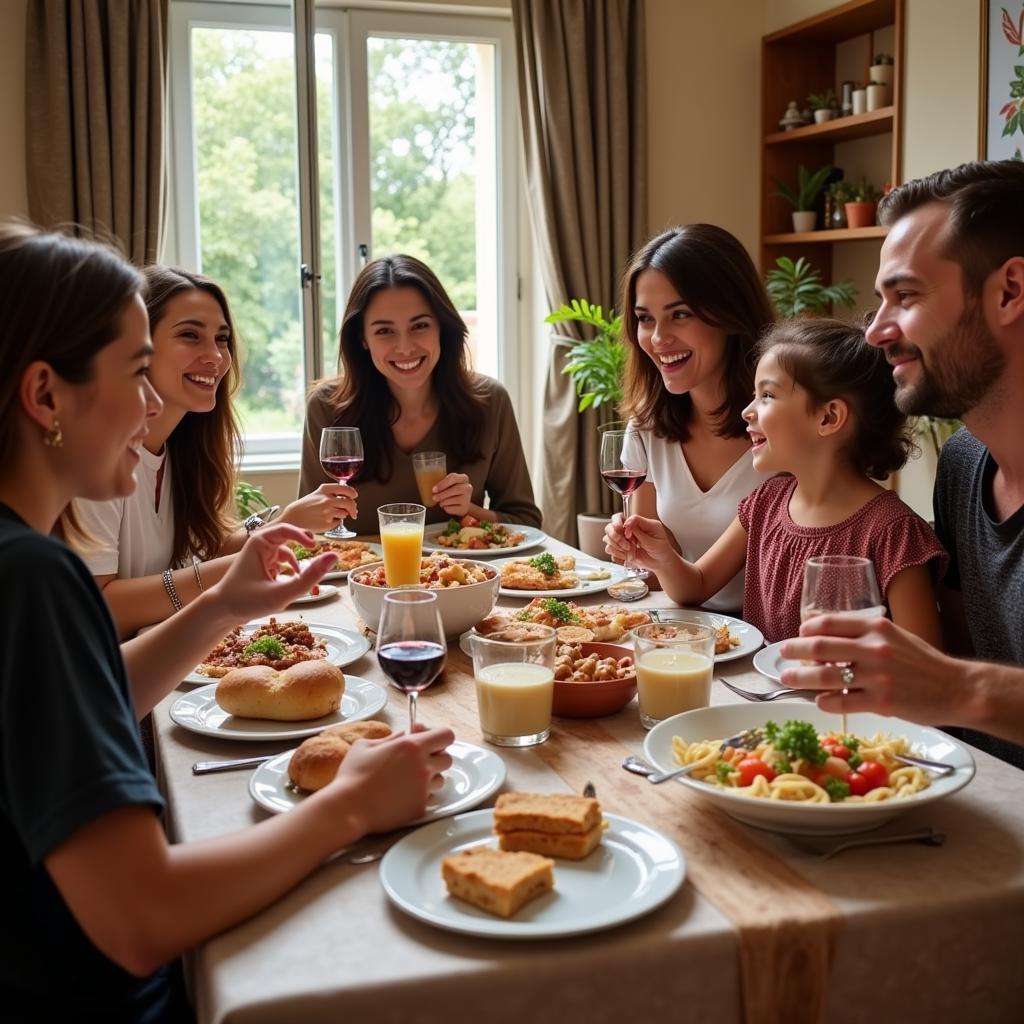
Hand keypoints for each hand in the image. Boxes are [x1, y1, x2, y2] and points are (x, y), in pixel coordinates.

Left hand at [208, 524, 337, 621]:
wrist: (221, 612)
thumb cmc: (245, 601)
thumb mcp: (281, 592)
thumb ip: (309, 577)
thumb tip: (333, 558)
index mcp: (259, 543)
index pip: (286, 529)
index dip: (304, 536)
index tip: (315, 548)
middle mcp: (261, 546)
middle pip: (290, 540)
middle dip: (304, 552)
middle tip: (316, 563)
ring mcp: (263, 557)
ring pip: (289, 555)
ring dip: (300, 567)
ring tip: (307, 583)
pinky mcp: (265, 568)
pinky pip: (284, 565)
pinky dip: (293, 574)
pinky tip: (297, 586)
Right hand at [278, 483, 357, 532]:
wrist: (292, 519)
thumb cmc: (304, 507)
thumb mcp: (316, 495)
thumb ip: (330, 494)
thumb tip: (347, 499)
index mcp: (324, 490)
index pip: (345, 489)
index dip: (352, 493)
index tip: (354, 496)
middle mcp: (327, 500)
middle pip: (349, 503)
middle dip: (353, 508)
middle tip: (353, 512)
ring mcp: (328, 512)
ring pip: (344, 513)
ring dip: (342, 515)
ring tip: (330, 515)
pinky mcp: (327, 523)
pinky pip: (338, 523)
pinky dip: (334, 522)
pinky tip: (325, 521)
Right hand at [329, 726, 454, 834]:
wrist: (348, 808)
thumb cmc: (352, 775)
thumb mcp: (365, 745)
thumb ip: (389, 738)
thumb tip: (403, 736)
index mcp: (412, 746)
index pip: (446, 735)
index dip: (437, 736)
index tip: (423, 738)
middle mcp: (423, 766)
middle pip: (447, 758)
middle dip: (435, 757)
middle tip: (417, 761)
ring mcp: (423, 789)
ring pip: (440, 780)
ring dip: (429, 778)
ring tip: (407, 780)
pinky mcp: (420, 808)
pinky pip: (428, 798)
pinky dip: (419, 796)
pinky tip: (401, 796)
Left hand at [433, 473, 472, 516]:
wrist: (460, 503)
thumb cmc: (452, 490)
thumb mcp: (448, 483)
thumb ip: (442, 483)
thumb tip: (431, 488)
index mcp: (463, 478)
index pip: (453, 478)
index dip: (442, 484)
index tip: (434, 489)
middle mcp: (468, 487)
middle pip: (456, 489)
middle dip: (443, 494)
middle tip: (434, 498)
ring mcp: (467, 498)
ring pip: (454, 499)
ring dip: (443, 502)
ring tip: (440, 502)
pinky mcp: (465, 508)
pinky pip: (453, 508)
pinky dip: (446, 508)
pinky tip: (446, 506)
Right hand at [608, 514, 677, 570]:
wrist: (661, 563)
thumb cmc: (661, 550)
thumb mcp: (654, 540)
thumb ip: (640, 532)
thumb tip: (626, 525)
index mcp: (640, 523)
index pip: (624, 518)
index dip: (624, 526)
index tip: (629, 536)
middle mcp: (629, 529)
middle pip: (611, 525)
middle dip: (615, 535)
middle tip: (625, 545)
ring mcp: (623, 539)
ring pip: (607, 537)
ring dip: (617, 546)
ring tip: (630, 551)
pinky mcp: (620, 549)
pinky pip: (609, 549)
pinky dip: (617, 554)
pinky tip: (627, 556)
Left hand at [780, 614, 960, 723]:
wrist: (958, 688)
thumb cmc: (923, 662)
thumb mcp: (895, 636)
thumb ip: (864, 636)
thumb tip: (826, 640)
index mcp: (876, 627)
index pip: (828, 623)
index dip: (806, 630)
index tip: (798, 636)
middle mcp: (874, 649)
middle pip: (819, 647)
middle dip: (793, 651)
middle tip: (782, 655)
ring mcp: (877, 677)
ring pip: (824, 676)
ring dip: (800, 678)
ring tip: (788, 679)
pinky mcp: (880, 702)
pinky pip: (840, 701)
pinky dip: (824, 701)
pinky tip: (819, 700)